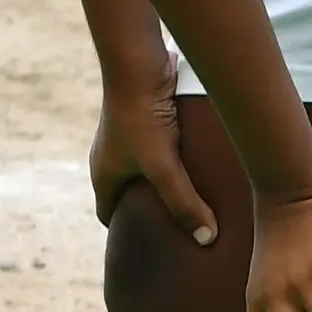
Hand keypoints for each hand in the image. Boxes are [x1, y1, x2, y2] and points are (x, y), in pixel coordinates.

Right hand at [91, 79, 217, 245]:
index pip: (111, 217)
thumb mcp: (163, 166)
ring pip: (145, 171)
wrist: (138, 61)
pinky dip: (174, 160)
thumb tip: (208, 239)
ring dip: (165, 184)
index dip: (129, 236)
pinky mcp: (147, 119)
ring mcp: (127, 137)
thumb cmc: (142, 116)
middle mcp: (111, 157)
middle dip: (151, 212)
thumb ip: (184, 202)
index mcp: (103, 175)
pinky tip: (201, 165)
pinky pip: (159, 148)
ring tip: (196, 199)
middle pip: (129, 195)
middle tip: (180, 230)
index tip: (154, 250)